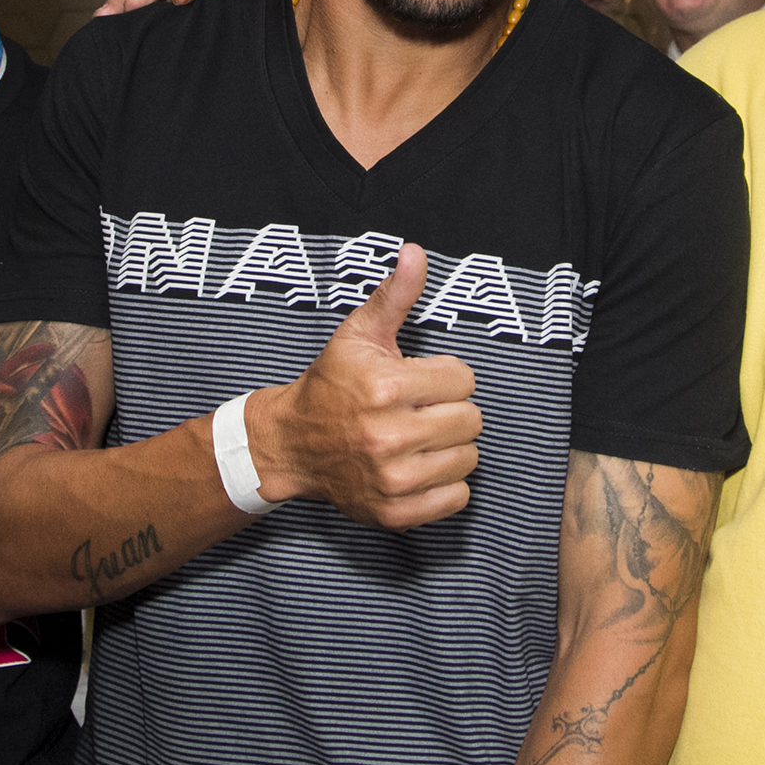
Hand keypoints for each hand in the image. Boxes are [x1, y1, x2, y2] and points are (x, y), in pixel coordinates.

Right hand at [249, 245, 480, 528]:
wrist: (293, 444)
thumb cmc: (332, 384)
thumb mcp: (359, 334)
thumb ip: (395, 295)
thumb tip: (416, 253)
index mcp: (386, 387)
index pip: (464, 380)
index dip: (445, 377)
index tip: (418, 381)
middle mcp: (389, 435)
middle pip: (472, 420)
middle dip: (450, 411)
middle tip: (420, 410)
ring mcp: (392, 478)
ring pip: (468, 458)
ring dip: (450, 447)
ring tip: (419, 438)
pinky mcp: (395, 512)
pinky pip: (457, 498)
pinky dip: (446, 485)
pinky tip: (419, 466)